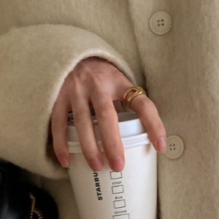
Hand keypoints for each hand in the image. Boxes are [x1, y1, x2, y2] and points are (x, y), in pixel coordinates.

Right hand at [49, 57, 166, 171]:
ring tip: (96, 166)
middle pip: (107, 115)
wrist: (71, 52)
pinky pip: (58, 123)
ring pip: (82, 121)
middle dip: (113, 143)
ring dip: (89, 146)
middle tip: (118, 165)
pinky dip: (61, 144)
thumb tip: (145, 137)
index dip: (154, 125)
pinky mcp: (58, 96)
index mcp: (119, 82)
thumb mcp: (119, 81)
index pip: (142, 104)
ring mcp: (76, 90)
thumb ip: (128, 102)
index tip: (161, 147)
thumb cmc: (101, 75)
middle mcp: (97, 84)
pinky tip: (67, 161)